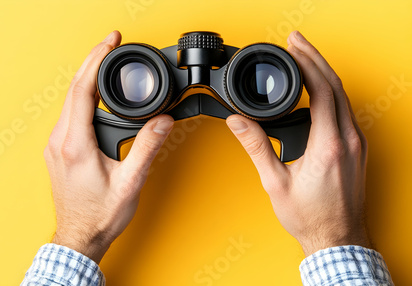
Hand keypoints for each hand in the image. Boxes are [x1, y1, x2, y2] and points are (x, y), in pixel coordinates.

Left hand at [44, 31, 173, 262]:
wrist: (79, 237)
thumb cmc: (100, 215)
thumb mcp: (130, 182)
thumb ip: (148, 148)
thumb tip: (163, 121)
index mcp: (76, 145)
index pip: (82, 90)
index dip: (96, 60)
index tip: (109, 42)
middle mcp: (60, 141)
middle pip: (73, 89)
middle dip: (92, 62)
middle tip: (110, 45)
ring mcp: (55, 145)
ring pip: (69, 101)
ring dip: (87, 79)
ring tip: (106, 63)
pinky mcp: (58, 150)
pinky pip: (69, 114)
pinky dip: (83, 97)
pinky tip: (95, 94)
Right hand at [226, 31, 370, 256]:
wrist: (338, 238)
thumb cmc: (310, 216)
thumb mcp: (275, 182)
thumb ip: (256, 147)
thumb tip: (238, 122)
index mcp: (328, 145)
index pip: (322, 89)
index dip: (307, 62)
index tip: (293, 46)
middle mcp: (348, 139)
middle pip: (336, 85)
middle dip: (316, 58)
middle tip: (296, 43)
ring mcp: (357, 143)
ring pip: (343, 96)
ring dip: (324, 73)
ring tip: (304, 59)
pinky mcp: (357, 148)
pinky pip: (345, 110)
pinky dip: (331, 92)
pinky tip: (317, 89)